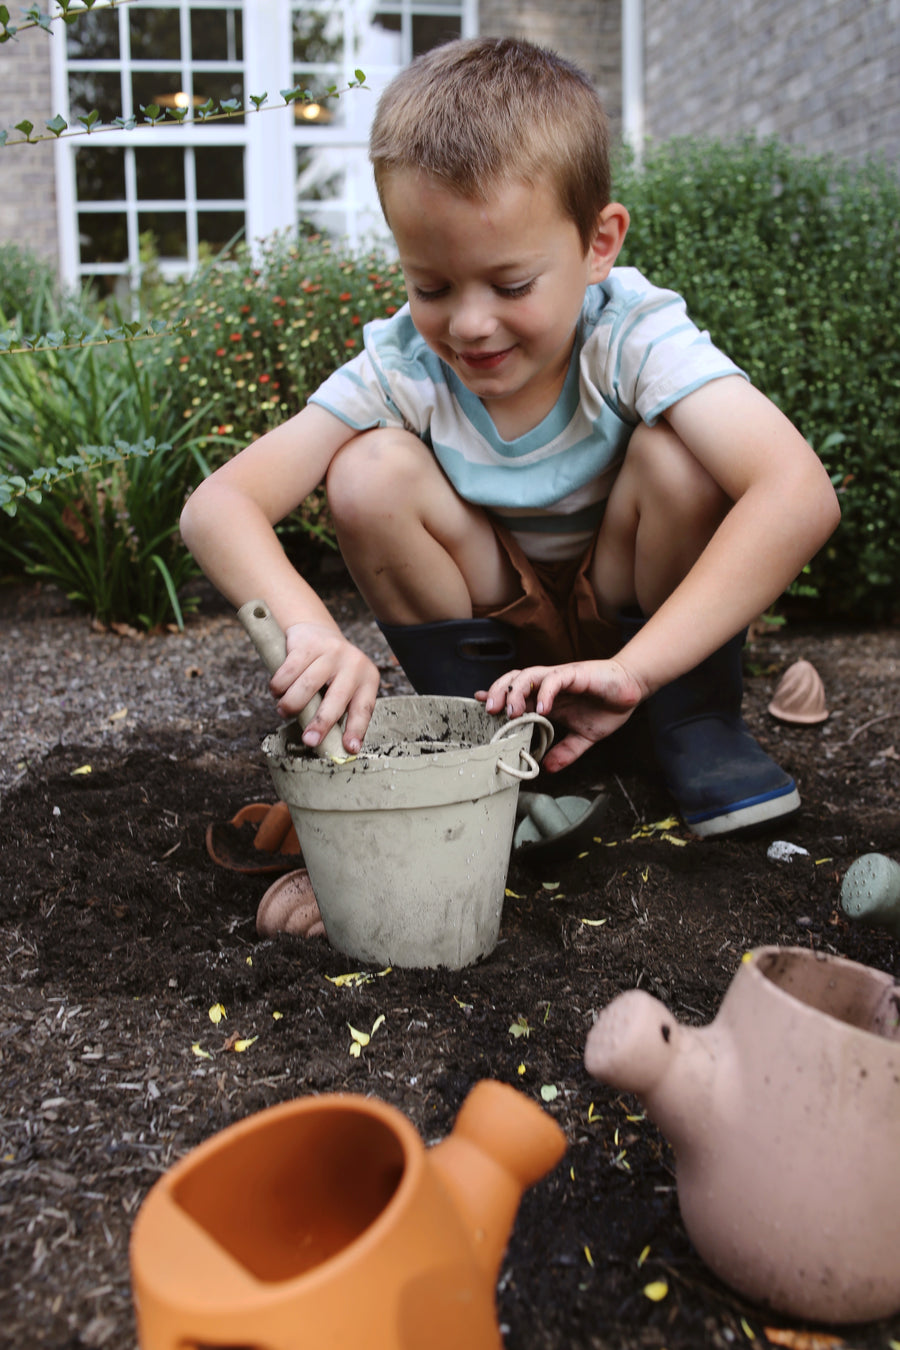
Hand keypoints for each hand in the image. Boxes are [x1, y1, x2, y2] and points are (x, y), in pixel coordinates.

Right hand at [269, 622, 379, 754]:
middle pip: (336, 699)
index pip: (363, 708)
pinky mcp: (308, 644)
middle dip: (321, 723)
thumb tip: (330, 745)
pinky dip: (279, 686)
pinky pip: (288, 671)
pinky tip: (277, 691)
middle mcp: (353, 664)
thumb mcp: (345, 686)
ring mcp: (331, 652)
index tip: (349, 748)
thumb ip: (340, 710)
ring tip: (283, 711)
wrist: (317, 632)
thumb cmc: (331, 671)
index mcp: (367, 678)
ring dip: (291, 704)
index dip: (356, 729)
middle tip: (308, 741)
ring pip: (307, 686)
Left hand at [480, 659, 646, 771]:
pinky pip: (554, 679)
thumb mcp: (584, 737)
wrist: (632, 690)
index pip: (515, 693)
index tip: (480, 708)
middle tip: (490, 712)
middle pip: (514, 680)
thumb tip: (548, 769)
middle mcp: (548, 685)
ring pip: (528, 675)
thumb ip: (566, 752)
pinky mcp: (575, 674)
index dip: (496, 698)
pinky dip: (545, 692)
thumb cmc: (607, 707)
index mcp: (546, 698)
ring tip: (511, 711)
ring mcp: (560, 677)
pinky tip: (543, 708)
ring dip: (516, 691)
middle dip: (498, 692)